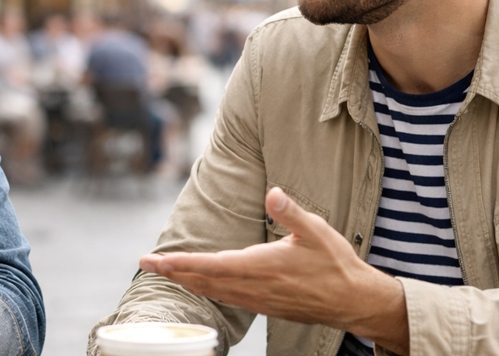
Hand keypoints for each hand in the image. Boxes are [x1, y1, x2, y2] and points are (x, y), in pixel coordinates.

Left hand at [138, 187, 407, 350]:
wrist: (354, 302)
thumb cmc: (336, 264)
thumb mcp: (317, 230)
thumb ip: (291, 212)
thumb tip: (272, 193)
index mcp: (262, 266)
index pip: (211, 265)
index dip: (181, 263)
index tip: (156, 261)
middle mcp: (254, 286)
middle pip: (203, 281)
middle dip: (171, 273)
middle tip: (144, 265)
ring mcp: (258, 299)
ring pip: (212, 292)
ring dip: (185, 281)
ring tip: (164, 272)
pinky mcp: (264, 306)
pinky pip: (226, 299)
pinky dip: (205, 290)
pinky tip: (198, 285)